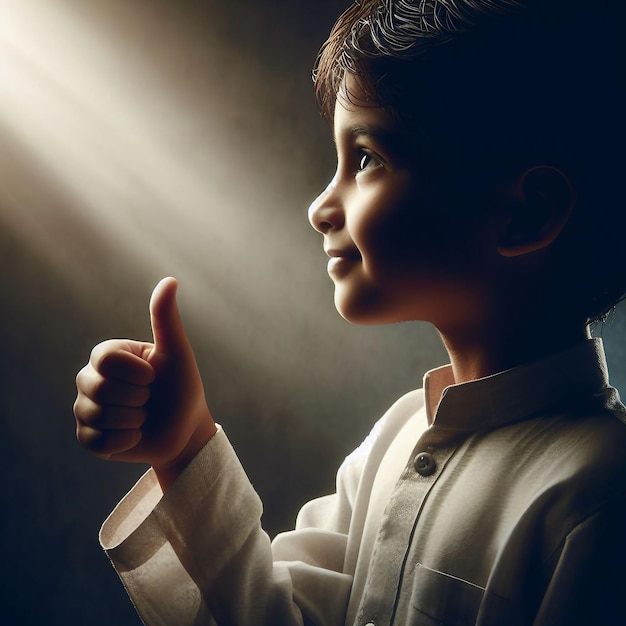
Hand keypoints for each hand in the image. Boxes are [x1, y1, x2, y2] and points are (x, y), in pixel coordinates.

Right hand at [74, 277, 216, 488]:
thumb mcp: (176, 351)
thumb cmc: (181, 386)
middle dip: (137, 398)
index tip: (153, 376)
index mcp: (107, 356)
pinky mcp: (88, 438)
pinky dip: (124, 441)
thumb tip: (170, 280)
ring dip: (133, 420)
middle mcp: (89, 379)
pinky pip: (96, 442)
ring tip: (143, 416)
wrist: (185, 428)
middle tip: (149, 399)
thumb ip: (166, 318)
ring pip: (98, 416)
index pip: (105, 359)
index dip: (136, 372)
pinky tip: (135, 434)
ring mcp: (85, 409)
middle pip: (98, 388)